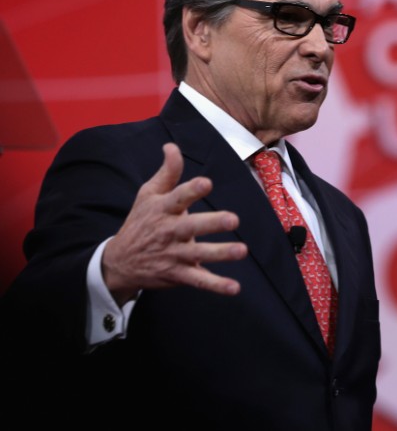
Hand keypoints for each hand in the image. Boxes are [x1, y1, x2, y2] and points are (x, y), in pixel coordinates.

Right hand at [102, 142, 246, 303]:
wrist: (119, 261)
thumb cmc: (140, 221)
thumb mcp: (149, 194)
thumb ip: (167, 172)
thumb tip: (172, 146)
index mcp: (163, 209)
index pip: (178, 197)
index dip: (191, 190)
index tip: (206, 183)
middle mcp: (168, 232)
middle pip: (191, 227)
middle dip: (211, 223)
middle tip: (233, 219)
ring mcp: (174, 254)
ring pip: (198, 255)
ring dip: (220, 254)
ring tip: (241, 251)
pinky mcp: (178, 274)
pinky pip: (199, 280)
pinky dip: (216, 286)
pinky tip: (234, 288)